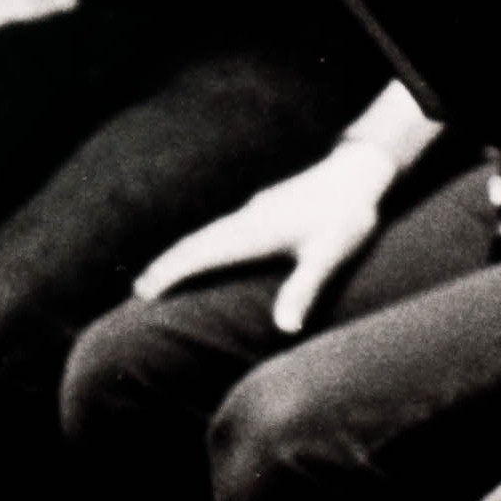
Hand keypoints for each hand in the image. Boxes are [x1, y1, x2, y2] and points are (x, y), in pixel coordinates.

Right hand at [133, 140, 400, 332]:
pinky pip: (221, 229)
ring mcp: (253, 211)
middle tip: (141, 291)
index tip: (145, 292)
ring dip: (184, 254)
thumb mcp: (328, 256)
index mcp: (254, 232)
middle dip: (167, 266)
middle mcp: (246, 219)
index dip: (172, 272)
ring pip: (208, 234)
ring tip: (165, 275)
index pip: (201, 253)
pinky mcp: (263, 208)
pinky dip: (204, 245)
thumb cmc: (346, 215)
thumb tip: (285, 329)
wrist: (359, 171)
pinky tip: (208, 252)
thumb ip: (304, 290)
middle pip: (196, 242)